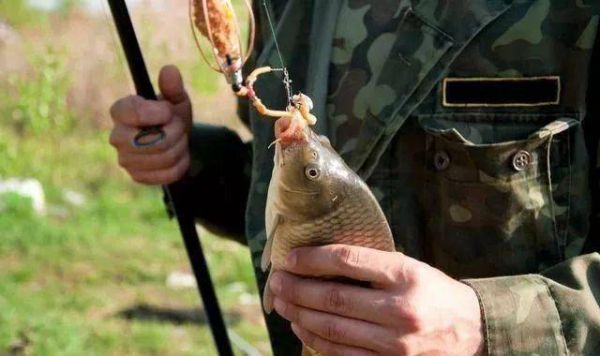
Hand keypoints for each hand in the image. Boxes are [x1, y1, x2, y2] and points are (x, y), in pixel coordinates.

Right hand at [109, 65, 192, 184]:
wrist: (175, 141)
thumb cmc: (171, 117)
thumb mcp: (175, 100)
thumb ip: (173, 87)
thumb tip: (169, 70)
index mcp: (121, 111)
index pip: (130, 112)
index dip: (156, 113)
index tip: (168, 111)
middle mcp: (117, 136)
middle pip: (149, 140)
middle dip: (174, 132)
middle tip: (178, 126)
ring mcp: (125, 160)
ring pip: (162, 157)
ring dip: (180, 147)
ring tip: (179, 139)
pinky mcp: (138, 177)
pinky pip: (167, 174)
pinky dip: (181, 164)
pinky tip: (178, 156)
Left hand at [269, 245, 483, 355]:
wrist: (471, 329)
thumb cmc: (433, 291)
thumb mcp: (409, 267)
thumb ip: (370, 265)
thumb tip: (319, 260)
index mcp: (405, 274)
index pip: (347, 261)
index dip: (312, 258)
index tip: (290, 258)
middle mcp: (400, 308)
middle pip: (333, 297)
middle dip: (297, 288)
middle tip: (277, 281)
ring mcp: (395, 342)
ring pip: (332, 328)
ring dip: (300, 314)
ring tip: (282, 302)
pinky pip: (342, 353)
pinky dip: (316, 339)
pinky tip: (302, 326)